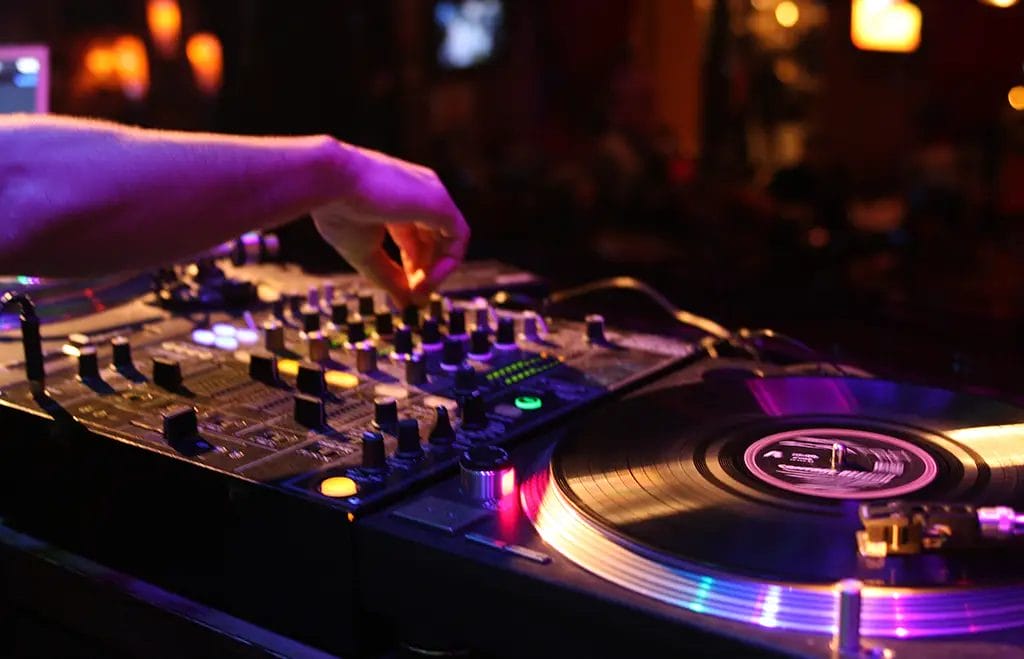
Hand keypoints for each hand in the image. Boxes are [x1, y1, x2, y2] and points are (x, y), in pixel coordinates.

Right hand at [312, 144, 468, 307]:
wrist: (330, 179)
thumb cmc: (338, 210)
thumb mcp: (365, 252)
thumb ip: (389, 277)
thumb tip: (407, 304)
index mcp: (397, 200)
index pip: (415, 238)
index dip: (412, 268)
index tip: (404, 292)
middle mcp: (419, 194)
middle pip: (434, 241)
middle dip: (426, 273)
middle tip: (414, 298)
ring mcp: (432, 194)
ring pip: (450, 240)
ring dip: (437, 272)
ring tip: (418, 292)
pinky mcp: (440, 201)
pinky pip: (458, 238)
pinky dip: (447, 263)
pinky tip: (426, 280)